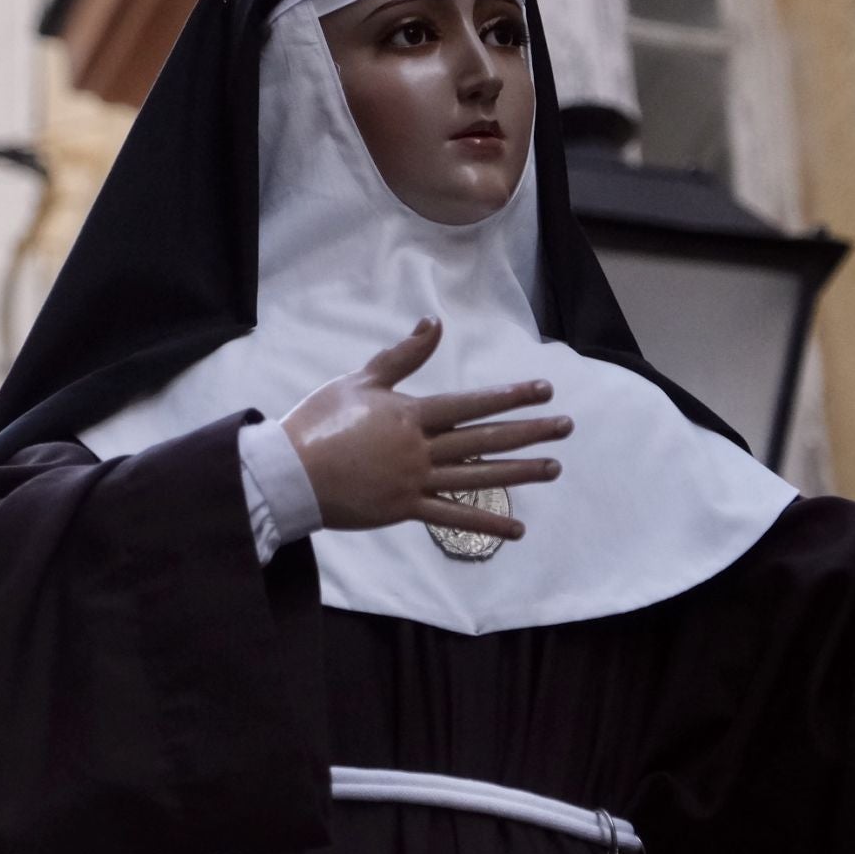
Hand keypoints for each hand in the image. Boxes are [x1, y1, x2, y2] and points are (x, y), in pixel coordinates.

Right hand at [279, 317, 571, 539]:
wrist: (288, 474)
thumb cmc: (319, 422)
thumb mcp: (360, 381)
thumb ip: (402, 356)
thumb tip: (433, 323)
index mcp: (411, 414)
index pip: (471, 403)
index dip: (510, 396)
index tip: (544, 390)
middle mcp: (420, 448)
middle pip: (485, 439)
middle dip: (529, 431)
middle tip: (566, 427)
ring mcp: (415, 481)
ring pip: (477, 477)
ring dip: (519, 473)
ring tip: (554, 467)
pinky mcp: (405, 509)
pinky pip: (453, 517)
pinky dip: (486, 523)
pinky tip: (517, 530)